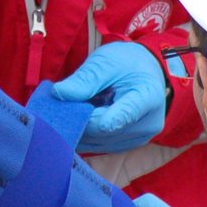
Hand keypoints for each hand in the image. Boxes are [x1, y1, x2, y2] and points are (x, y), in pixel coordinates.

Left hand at [51, 42, 166, 152]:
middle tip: (59, 107)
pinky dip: (86, 134)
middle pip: (103, 133)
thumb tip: (58, 94)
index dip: (86, 118)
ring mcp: (140, 138)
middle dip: (78, 121)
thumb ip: (84, 79)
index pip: (113, 120)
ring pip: (99, 143)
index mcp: (147, 98)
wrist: (145, 70)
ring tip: (71, 110)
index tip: (65, 108)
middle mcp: (148, 124)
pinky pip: (101, 145)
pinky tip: (80, 119)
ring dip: (80, 129)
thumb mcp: (105, 62)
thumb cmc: (126, 62)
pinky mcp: (129, 144)